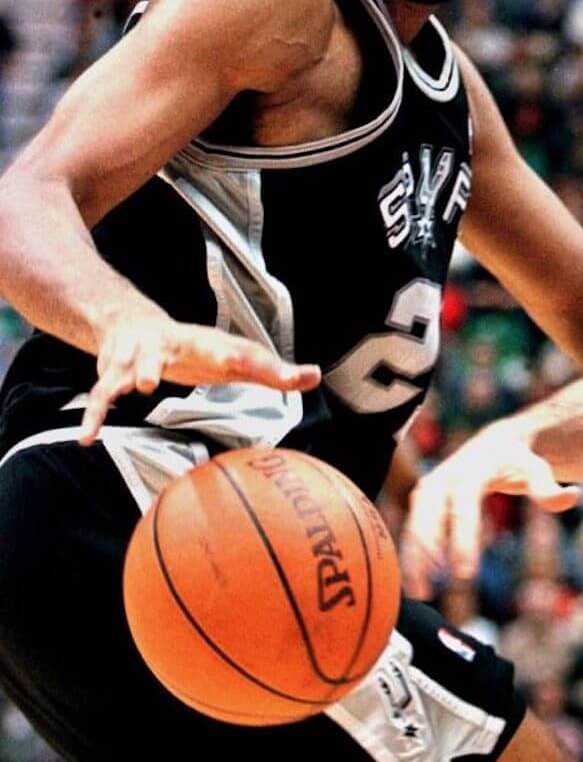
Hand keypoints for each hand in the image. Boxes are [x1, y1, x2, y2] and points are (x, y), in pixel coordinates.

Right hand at [82, 314, 320, 443]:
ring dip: (145, 370)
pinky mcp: (116, 371)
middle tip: (222, 363)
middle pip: (197, 346)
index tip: (292, 376)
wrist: (132, 322)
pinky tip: (89, 439)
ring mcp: (145, 354)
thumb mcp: (234, 358)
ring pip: (143, 362)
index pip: (247, 353)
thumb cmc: (195, 348)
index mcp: (214, 345)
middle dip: (211, 352)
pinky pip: (104, 394)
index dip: (268, 365)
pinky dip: (96, 414)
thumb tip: (315, 376)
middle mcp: (181, 343)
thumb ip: (273, 372)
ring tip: (147, 385)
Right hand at [401, 427, 581, 598]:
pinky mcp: (423, 498)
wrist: (497, 441)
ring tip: (422, 592)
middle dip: (427, 551)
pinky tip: (418, 582)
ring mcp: (430, 486)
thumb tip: (574, 495)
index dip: (462, 540)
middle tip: (432, 589)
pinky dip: (411, 553)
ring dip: (413, 557)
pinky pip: (413, 527)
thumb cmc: (520, 461)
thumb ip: (550, 489)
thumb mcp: (537, 470)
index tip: (464, 573)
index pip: (462, 508)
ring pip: (415, 523)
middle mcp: (445, 476)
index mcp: (471, 471)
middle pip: (428, 515)